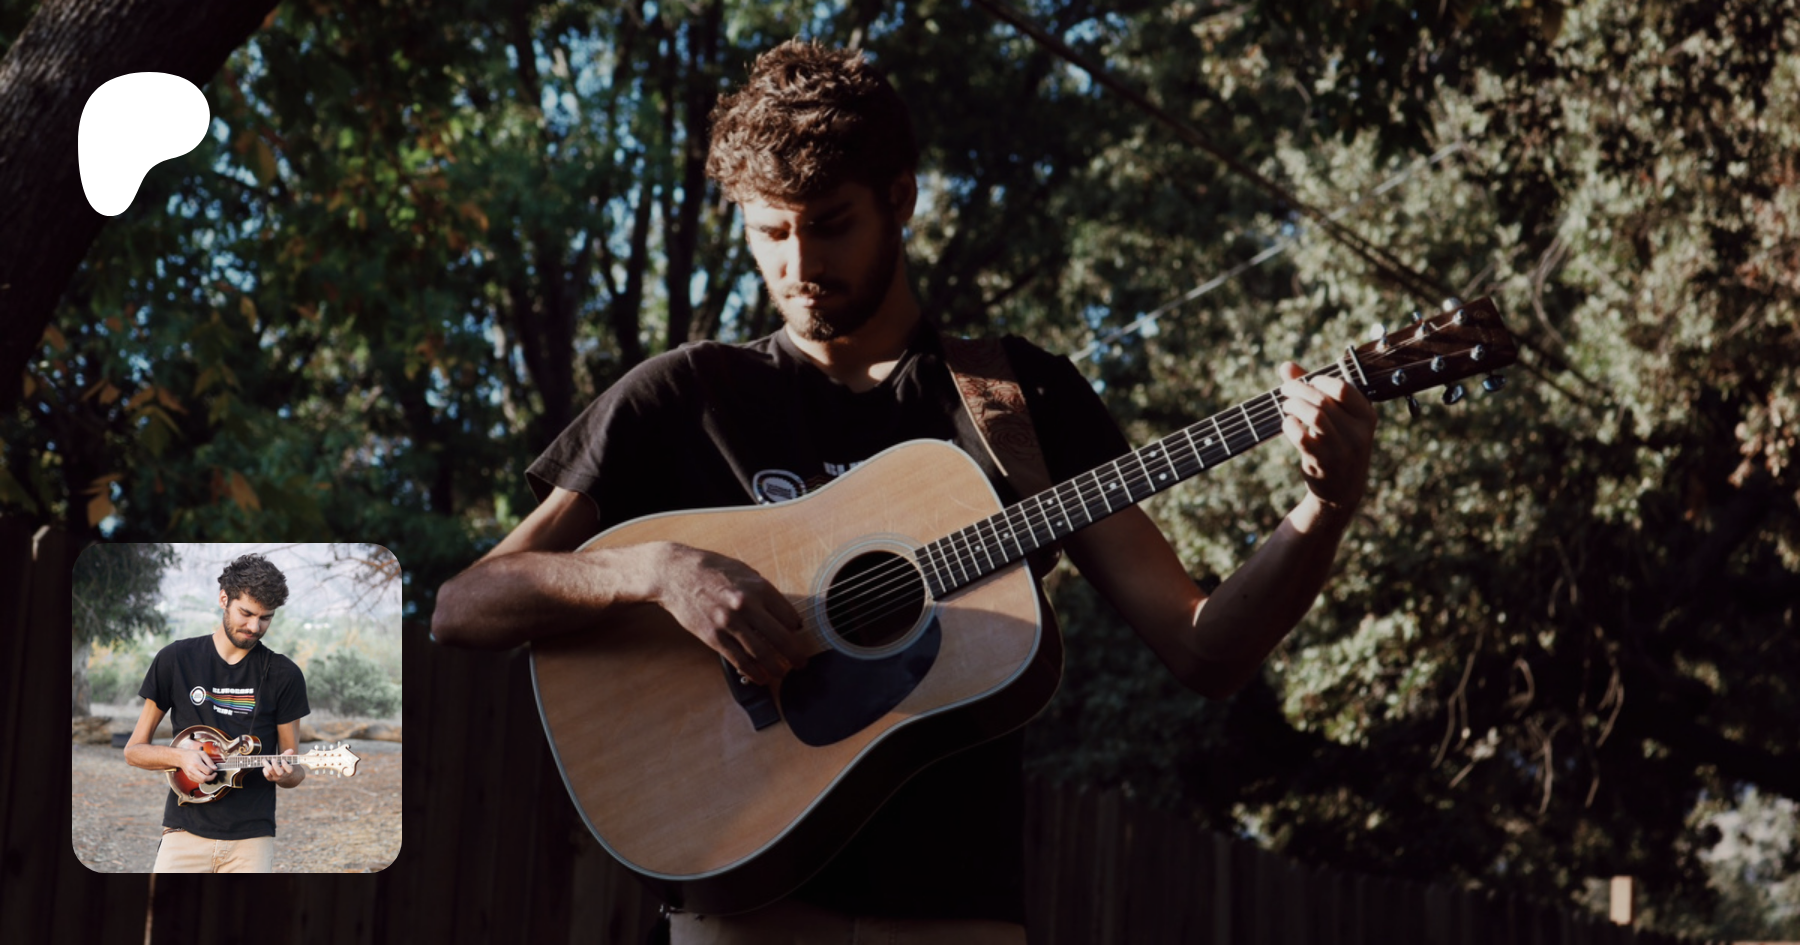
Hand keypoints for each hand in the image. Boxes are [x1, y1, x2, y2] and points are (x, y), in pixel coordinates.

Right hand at [176, 746, 216, 784]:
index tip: (214, 769)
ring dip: (207, 779)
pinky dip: (202, 779)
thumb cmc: (192, 754)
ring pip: (201, 781)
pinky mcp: (189, 777)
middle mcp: (192, 770)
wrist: (181, 757)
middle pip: (204, 779)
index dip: (213, 771)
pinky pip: (198, 781)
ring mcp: (190, 775)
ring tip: (209, 774)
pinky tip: (204, 775)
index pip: (208, 771)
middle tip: (214, 774)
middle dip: (212, 777)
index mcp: (196, 764)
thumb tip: (215, 768)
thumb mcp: (202, 753)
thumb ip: (209, 761)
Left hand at [262, 749, 295, 782]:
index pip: (289, 770)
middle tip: (273, 759)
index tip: (283, 760)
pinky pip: (267, 775)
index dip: (285, 765)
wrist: (285, 777)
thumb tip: (291, 750)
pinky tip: (264, 766)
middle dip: (275, 765)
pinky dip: (264, 770)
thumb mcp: (289, 761)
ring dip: (267, 765)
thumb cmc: (287, 766)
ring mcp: (277, 778)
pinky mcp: (271, 779)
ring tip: (264, 760)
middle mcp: (283, 775)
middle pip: (279, 772)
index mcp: (289, 771)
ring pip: (271, 772)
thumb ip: (289, 755)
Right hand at [639, 542, 809, 686]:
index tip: (796, 633)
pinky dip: (753, 672)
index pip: (789, 616)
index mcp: (759, 588)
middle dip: (795, 655)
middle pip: (781, 639)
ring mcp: (730, 624)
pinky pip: (739, 660)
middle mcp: (747, 606)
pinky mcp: (714, 637)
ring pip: (762, 654)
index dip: (795, 628)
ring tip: (783, 673)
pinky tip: (761, 677)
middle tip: (801, 662)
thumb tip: (782, 611)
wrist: (675, 573)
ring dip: (776, 668)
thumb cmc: (710, 568)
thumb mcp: (744, 571)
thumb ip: (764, 591)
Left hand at [1277, 361, 1376, 523]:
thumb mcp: (1337, 418)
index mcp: (1367, 416)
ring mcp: (1342, 448)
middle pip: (1323, 399)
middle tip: (1285, 391)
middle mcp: (1359, 432)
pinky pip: (1302, 437)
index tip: (1308, 382)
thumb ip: (1313, 390)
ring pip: (1314, 415)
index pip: (1344, 388)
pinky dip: (1290, 426)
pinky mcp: (1324, 462)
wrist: (1342, 490)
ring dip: (1293, 405)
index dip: (1320, 381)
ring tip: (1285, 406)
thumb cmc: (1337, 444)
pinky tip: (1288, 424)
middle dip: (1298, 390)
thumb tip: (1286, 365)